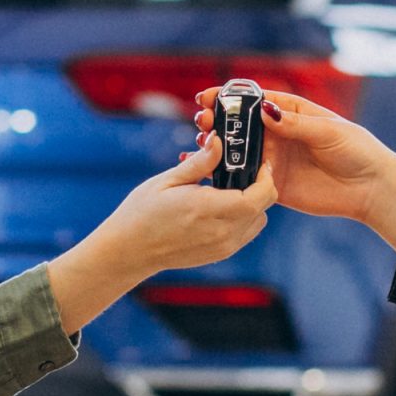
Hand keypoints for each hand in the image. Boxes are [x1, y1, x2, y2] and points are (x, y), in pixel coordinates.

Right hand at [45, 143, 277, 331]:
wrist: (129, 250)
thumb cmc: (142, 212)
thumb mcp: (168, 180)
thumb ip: (199, 162)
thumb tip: (219, 141)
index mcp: (208, 209)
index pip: (258, 196)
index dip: (266, 178)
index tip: (260, 163)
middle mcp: (220, 232)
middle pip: (263, 208)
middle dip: (260, 187)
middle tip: (245, 170)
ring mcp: (222, 247)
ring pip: (258, 221)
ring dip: (253, 204)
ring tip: (230, 189)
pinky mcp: (220, 254)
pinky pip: (246, 233)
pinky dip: (244, 218)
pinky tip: (222, 206)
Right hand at [193, 88, 395, 251]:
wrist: (371, 189)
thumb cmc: (357, 151)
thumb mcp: (328, 131)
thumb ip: (296, 124)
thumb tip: (265, 111)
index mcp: (294, 114)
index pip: (257, 101)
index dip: (231, 98)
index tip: (208, 96)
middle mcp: (281, 135)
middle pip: (242, 126)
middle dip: (219, 121)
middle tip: (201, 121)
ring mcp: (275, 160)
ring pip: (239, 151)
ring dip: (218, 147)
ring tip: (200, 144)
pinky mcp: (274, 186)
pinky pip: (247, 179)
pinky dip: (227, 175)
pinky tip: (208, 172)